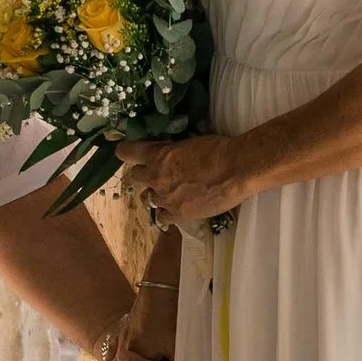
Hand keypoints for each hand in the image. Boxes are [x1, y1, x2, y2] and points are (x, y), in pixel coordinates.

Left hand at [117, 136, 249, 230]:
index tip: (128, 151)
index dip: (125, 151)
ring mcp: (165, 198)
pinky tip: (173, 209)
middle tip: (156, 172)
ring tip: (166, 192)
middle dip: (144, 173)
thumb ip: (173, 149)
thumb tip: (169, 150)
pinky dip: (165, 213)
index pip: (126, 152)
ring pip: (146, 198)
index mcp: (157, 155)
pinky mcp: (178, 214)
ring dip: (153, 193)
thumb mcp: (189, 142)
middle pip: (135, 177)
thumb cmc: (217, 150)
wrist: (235, 170)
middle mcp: (155, 177)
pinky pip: (161, 218)